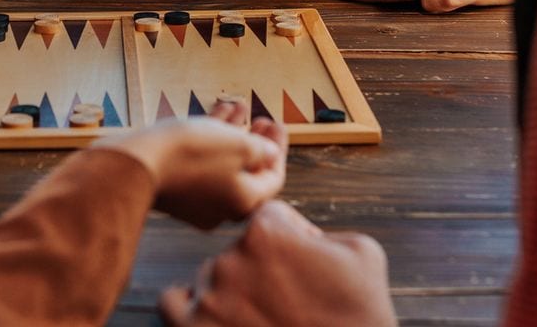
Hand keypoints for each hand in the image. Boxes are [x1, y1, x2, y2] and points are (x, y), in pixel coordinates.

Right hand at [96, 100, 287, 229]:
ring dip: (233, 134)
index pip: (273, 178)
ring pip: (223, 163)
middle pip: (248, 171)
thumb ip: (261, 150)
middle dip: (256, 141)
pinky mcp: (175, 187)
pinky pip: (201, 162)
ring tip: (240, 107)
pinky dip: (210, 139)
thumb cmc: (192, 154)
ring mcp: (196, 199)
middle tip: (261, 119)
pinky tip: (216, 113)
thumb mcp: (239, 146)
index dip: (278, 147)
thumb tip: (269, 154)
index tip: (276, 123)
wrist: (137, 162)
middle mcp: (222, 207)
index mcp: (244, 202)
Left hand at [157, 201, 394, 325]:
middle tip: (285, 303)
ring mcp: (209, 297)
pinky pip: (173, 305)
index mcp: (268, 233)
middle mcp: (232, 258)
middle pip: (238, 252)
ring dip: (230, 293)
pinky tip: (211, 319)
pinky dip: (188, 309)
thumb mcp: (363, 254)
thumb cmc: (360, 316)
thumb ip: (325, 231)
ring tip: (259, 318)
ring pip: (209, 278)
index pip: (270, 220)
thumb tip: (302, 236)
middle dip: (261, 273)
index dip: (291, 241)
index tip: (304, 268)